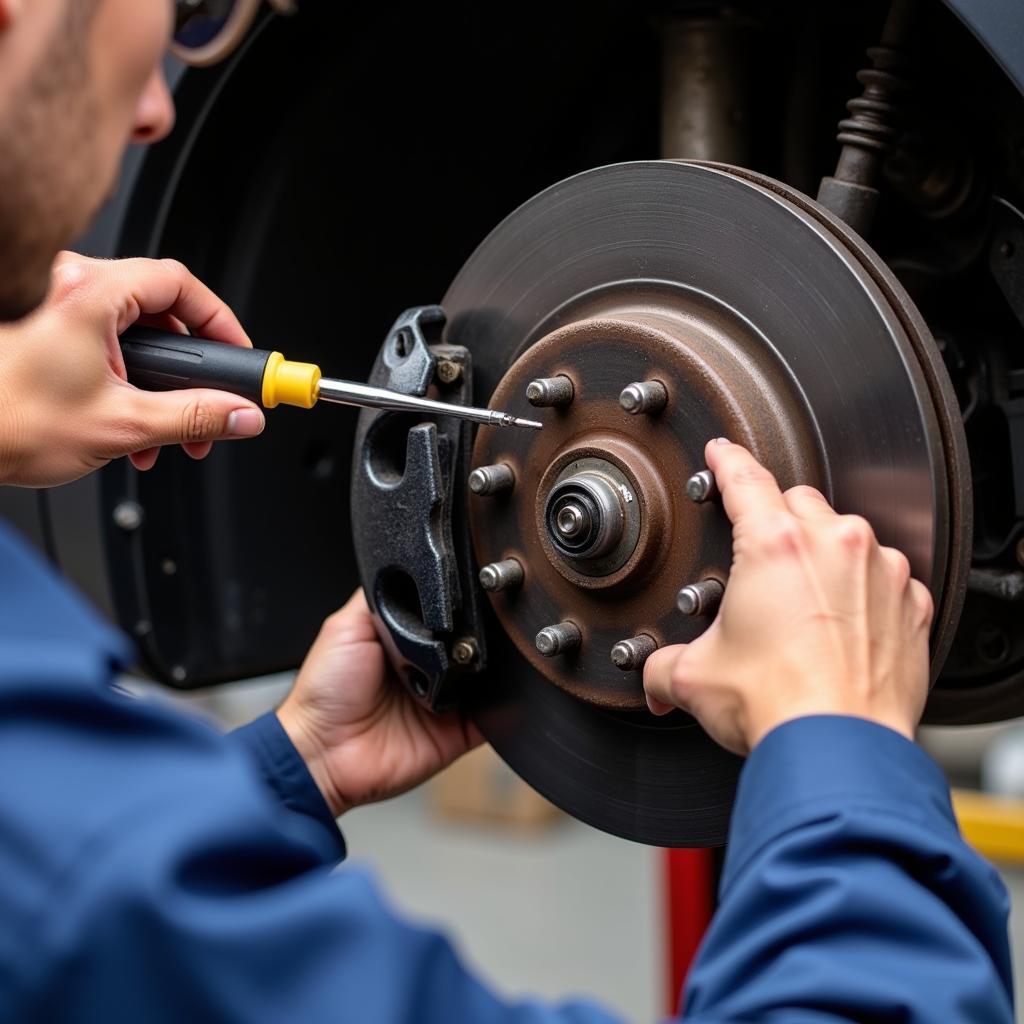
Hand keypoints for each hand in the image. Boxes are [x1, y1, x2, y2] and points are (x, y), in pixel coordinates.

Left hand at [0, 252, 265, 486]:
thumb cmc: (11, 423)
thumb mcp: (124, 424)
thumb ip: (195, 418)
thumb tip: (240, 414)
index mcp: (91, 295)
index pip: (179, 283)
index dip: (219, 321)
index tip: (238, 354)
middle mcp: (75, 291)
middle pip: (165, 315)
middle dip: (193, 372)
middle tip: (213, 404)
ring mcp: (64, 312)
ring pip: (141, 339)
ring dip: (165, 390)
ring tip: (169, 432)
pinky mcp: (57, 335)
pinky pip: (116, 350)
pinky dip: (136, 387)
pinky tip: (138, 428)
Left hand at [277, 591, 482, 816]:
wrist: (323, 751)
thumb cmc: (324, 693)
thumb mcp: (347, 625)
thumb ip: (380, 598)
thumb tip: (405, 565)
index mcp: (404, 642)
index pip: (443, 614)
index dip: (453, 604)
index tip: (465, 591)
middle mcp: (428, 669)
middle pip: (471, 643)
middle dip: (476, 634)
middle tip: (471, 628)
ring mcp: (445, 701)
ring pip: (487, 677)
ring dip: (486, 667)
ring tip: (476, 657)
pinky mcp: (458, 732)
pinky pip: (492, 718)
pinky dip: (499, 705)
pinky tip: (491, 690)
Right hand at [644, 439, 933, 755]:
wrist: (840, 750)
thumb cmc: (777, 706)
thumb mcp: (696, 679)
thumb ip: (663, 668)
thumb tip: (654, 679)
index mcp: (775, 545)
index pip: (744, 478)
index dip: (726, 460)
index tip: (722, 452)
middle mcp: (833, 544)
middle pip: (797, 502)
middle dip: (775, 520)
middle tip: (758, 564)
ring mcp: (880, 571)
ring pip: (845, 535)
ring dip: (822, 555)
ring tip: (801, 603)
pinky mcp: (910, 604)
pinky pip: (884, 576)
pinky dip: (863, 589)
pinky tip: (841, 624)